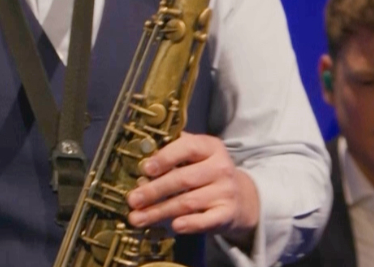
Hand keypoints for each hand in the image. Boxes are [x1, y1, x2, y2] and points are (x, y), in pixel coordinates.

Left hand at [125, 133, 259, 244]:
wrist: (240, 198)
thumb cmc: (206, 174)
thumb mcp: (195, 157)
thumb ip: (171, 154)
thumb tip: (141, 165)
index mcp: (210, 147)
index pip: (188, 147)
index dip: (165, 158)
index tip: (145, 169)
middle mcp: (221, 167)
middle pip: (183, 179)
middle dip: (154, 190)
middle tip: (132, 199)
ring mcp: (226, 191)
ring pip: (188, 202)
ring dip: (159, 211)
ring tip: (137, 218)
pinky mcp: (228, 214)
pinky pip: (206, 221)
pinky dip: (189, 224)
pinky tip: (173, 226)